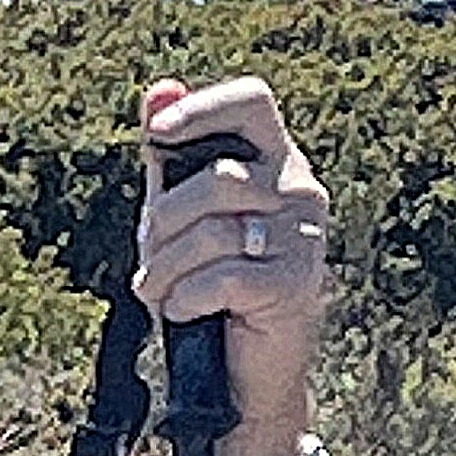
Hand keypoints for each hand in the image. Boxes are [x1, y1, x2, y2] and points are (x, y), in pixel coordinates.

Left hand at [134, 76, 328, 455]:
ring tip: (160, 291)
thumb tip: (158, 89)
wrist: (243, 366)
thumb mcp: (181, 215)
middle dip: (163, 221)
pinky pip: (221, 278)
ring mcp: (305, 238)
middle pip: (217, 176)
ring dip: (166, 270)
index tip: (157, 131)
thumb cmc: (210, 280)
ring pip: (213, 232)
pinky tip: (185, 311)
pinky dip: (184, 299)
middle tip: (150, 256)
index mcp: (274, 161)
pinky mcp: (297, 285)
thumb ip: (170, 158)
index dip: (204, 107)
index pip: (253, 101)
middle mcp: (299, 191)